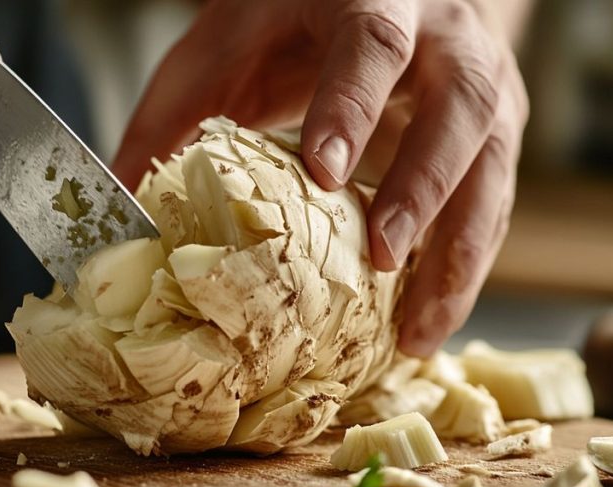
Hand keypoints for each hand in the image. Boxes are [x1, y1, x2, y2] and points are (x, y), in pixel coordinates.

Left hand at [112, 0, 529, 357]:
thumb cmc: (295, 20)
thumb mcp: (226, 46)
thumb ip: (173, 112)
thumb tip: (114, 199)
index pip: (372, 43)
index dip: (352, 106)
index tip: (325, 173)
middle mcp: (446, 37)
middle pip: (459, 106)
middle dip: (424, 185)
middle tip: (384, 255)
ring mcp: (485, 84)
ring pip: (493, 167)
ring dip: (458, 251)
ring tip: (417, 329)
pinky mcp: (498, 132)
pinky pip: (495, 204)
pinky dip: (465, 267)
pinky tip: (431, 321)